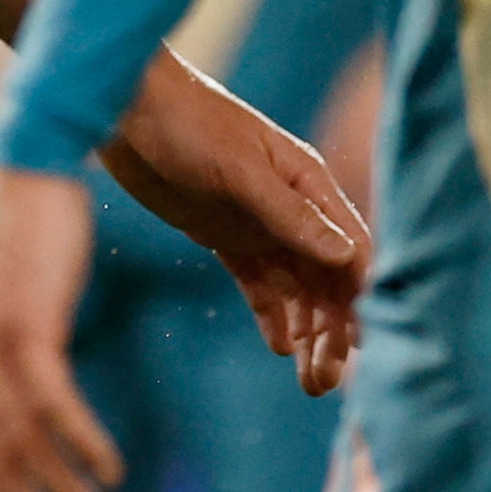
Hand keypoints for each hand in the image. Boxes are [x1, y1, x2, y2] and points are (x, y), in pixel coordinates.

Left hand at [97, 52, 366, 395]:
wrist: (127, 110)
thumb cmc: (190, 125)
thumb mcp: (242, 172)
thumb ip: (291, 215)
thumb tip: (347, 255)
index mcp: (307, 182)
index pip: (350, 246)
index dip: (361, 294)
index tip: (363, 343)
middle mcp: (291, 206)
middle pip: (327, 276)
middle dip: (334, 329)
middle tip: (327, 381)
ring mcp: (258, 222)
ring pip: (296, 286)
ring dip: (308, 331)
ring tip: (309, 381)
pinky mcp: (224, 235)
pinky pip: (258, 282)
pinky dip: (272, 315)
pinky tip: (280, 348)